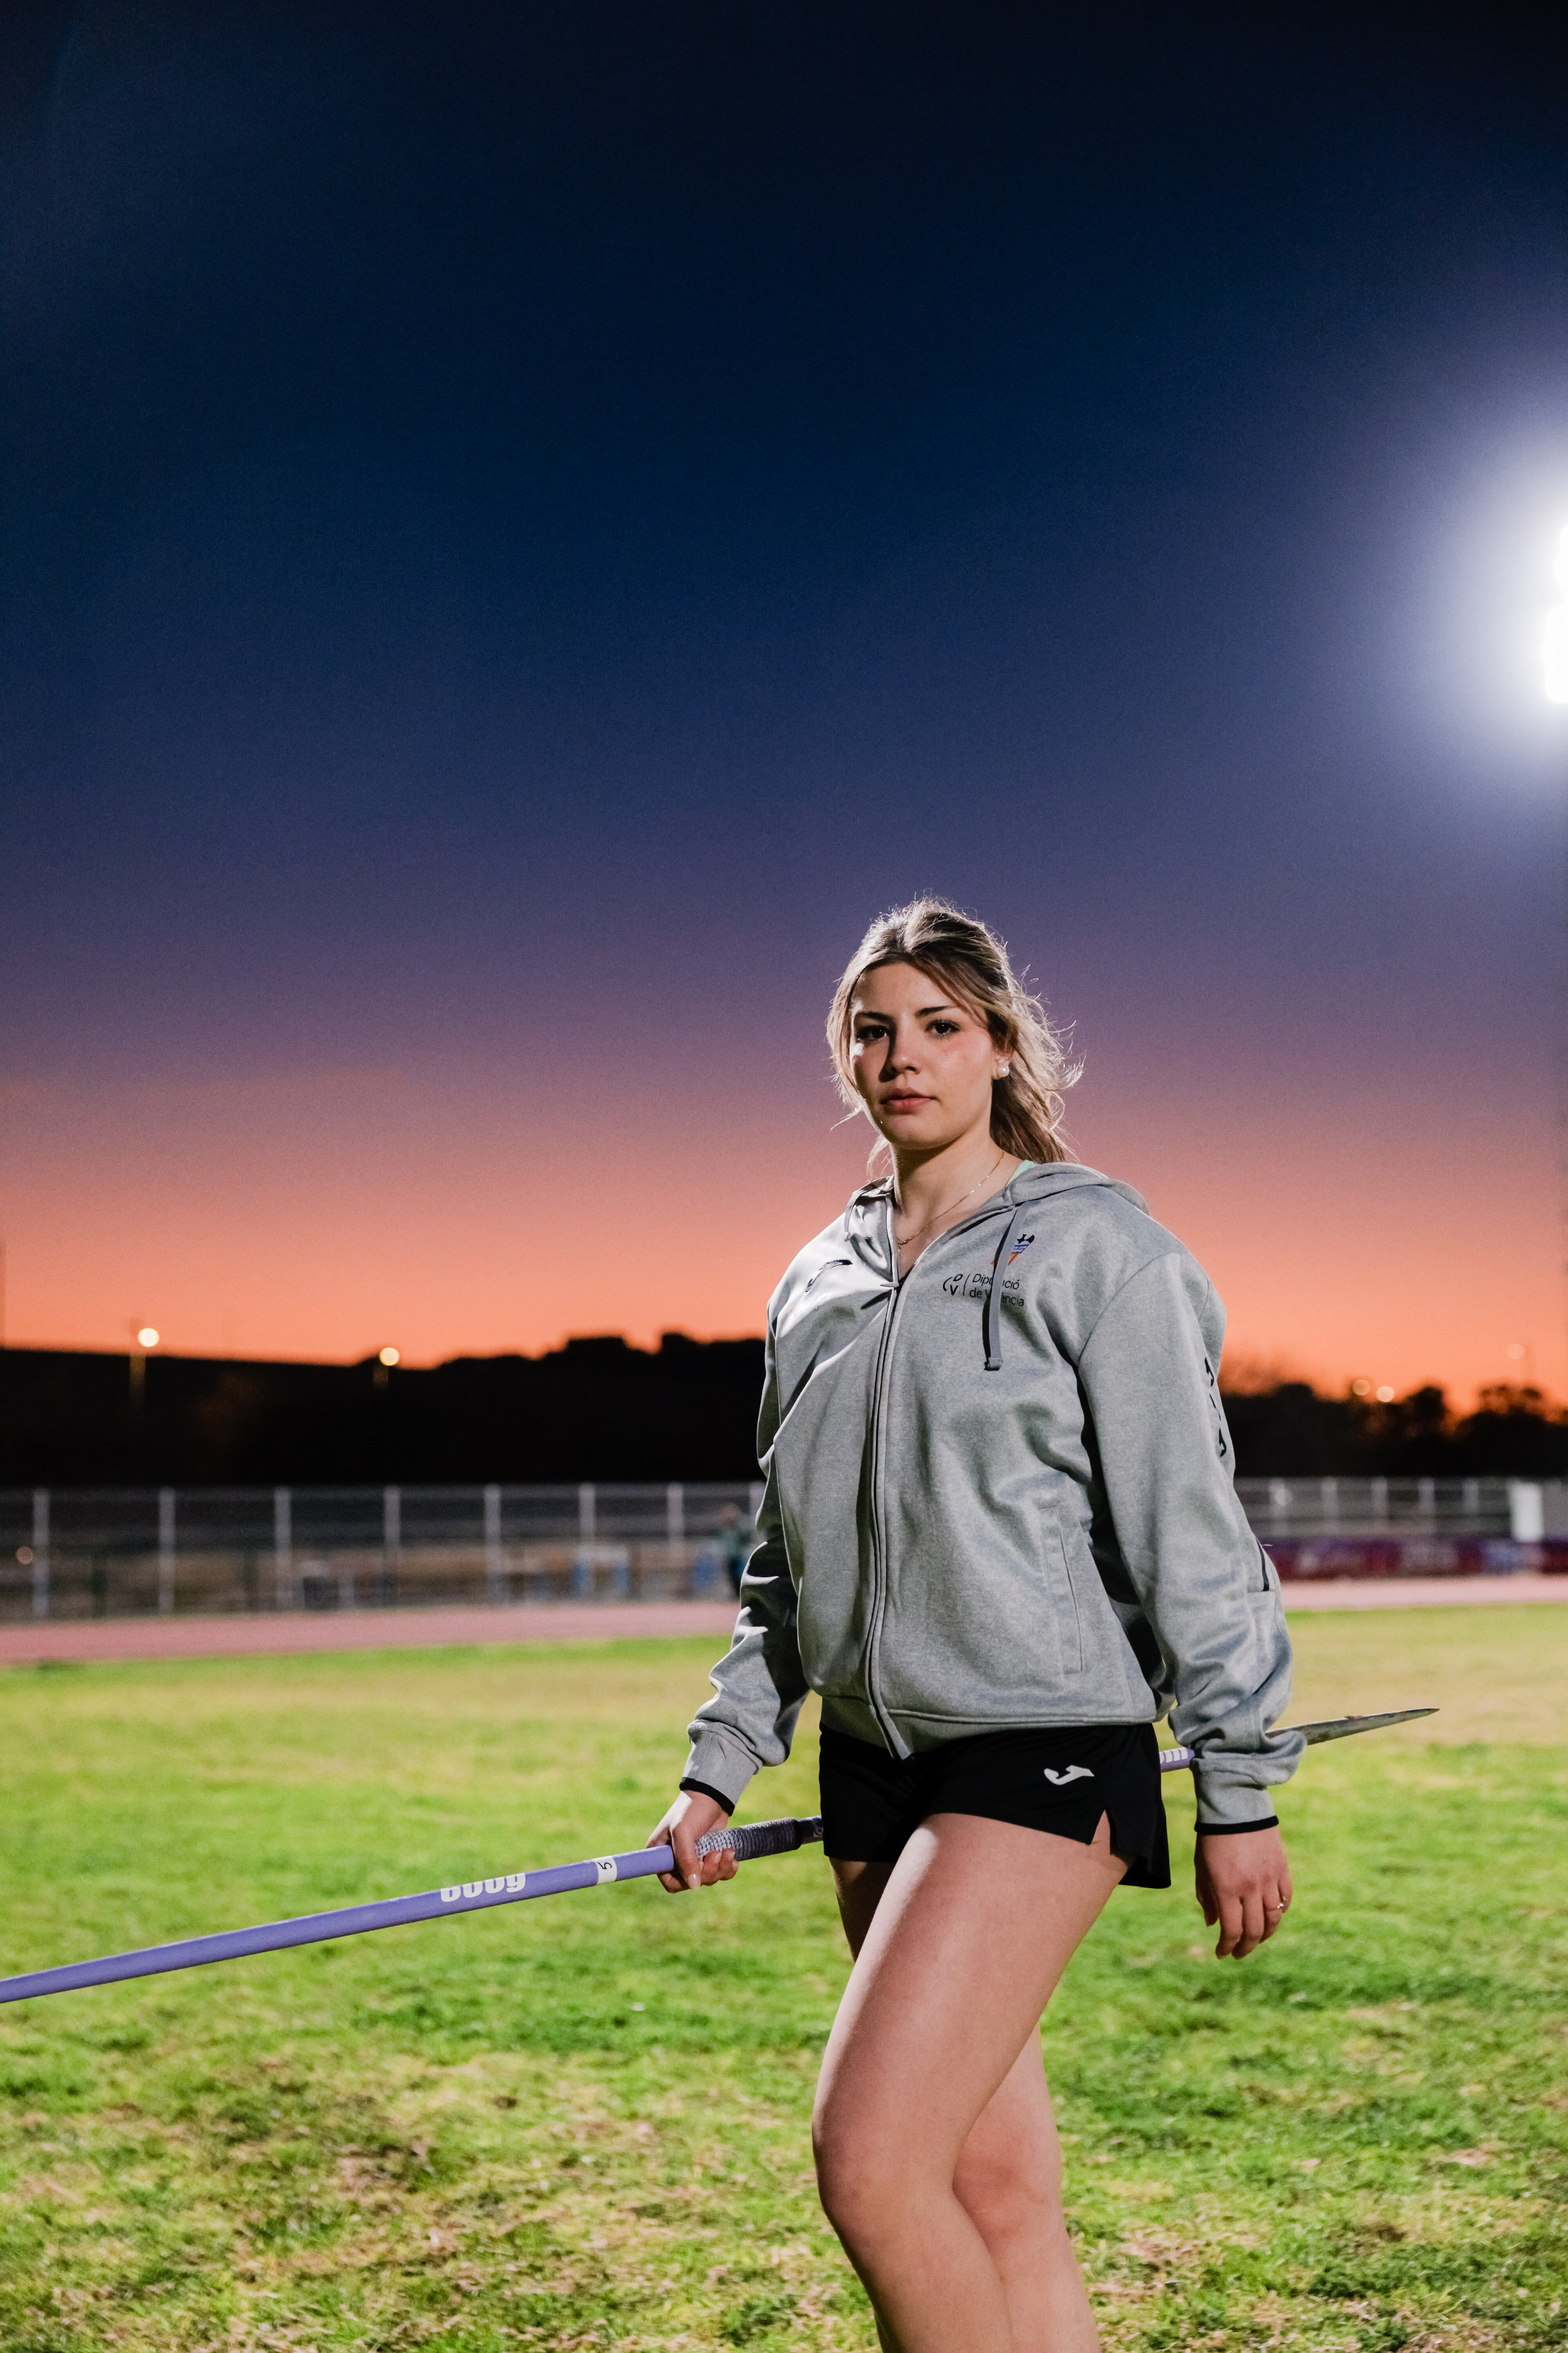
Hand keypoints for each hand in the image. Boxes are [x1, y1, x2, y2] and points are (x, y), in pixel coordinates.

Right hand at [647, 1789, 737, 1894]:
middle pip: (692, 1882)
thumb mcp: (683, 1830)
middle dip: (707, 1872)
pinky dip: (728, 1868)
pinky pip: (720, 1873)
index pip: (670, 1882)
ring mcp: (695, 1859)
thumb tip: (694, 1885)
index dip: (684, 1881)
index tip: (697, 1868)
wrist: (712, 1795)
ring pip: (708, 1879)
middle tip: (716, 1854)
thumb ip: (685, 1858)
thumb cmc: (691, 1809)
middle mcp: (677, 1859)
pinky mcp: (710, 1856)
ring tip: (726, 1850)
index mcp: (662, 1854)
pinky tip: (731, 1854)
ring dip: (720, 1868)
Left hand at [1195, 1825, 1291, 1958]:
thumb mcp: (1202, 1868)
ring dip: (1264, 1934)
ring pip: (1273, 1919)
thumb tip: (1213, 1924)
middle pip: (1254, 1931)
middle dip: (1246, 1947)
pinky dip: (1280, 1912)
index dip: (1227, 1947)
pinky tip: (1271, 1916)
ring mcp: (1269, 1879)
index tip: (1222, 1953)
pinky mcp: (1282, 1869)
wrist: (1236, 1806)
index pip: (1231, 1930)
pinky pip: (1285, 1899)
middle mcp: (1250, 1888)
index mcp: (1226, 1888)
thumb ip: (1206, 1898)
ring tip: (1256, 1939)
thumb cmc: (1213, 1838)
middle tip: (1239, 1952)